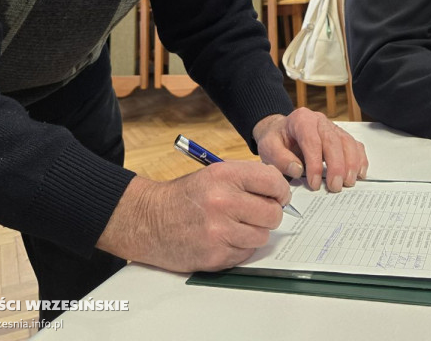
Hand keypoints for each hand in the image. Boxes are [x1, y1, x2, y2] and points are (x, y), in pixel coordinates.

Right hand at [97, 161, 289, 271]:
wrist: (150, 220)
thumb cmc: (186, 196)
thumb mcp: (214, 173)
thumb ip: (247, 177)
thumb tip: (279, 188)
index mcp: (224, 175)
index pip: (272, 181)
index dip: (281, 190)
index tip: (279, 195)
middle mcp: (222, 202)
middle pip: (272, 213)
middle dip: (270, 213)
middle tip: (259, 212)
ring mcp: (218, 231)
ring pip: (262, 236)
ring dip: (255, 232)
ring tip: (239, 225)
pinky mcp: (215, 256)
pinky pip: (246, 254)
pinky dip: (241, 248)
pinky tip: (226, 238)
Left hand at [252, 108, 368, 191]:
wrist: (281, 132)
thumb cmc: (276, 140)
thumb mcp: (268, 148)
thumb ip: (280, 159)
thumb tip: (297, 170)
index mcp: (301, 120)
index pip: (312, 141)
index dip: (315, 163)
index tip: (314, 183)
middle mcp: (319, 121)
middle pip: (333, 141)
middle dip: (336, 166)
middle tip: (335, 186)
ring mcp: (332, 127)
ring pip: (347, 142)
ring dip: (351, 163)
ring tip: (348, 182)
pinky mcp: (340, 136)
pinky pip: (354, 144)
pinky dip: (359, 159)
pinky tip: (359, 173)